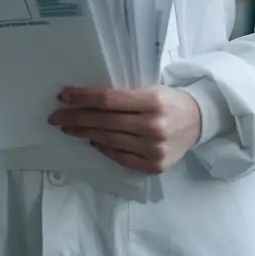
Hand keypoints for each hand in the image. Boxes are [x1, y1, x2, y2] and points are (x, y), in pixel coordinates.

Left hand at [48, 85, 203, 172]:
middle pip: (104, 122)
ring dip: (84, 134)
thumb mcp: (151, 90)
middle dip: (75, 118)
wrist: (199, 120)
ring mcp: (154, 149)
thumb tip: (84, 101)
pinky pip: (119, 157)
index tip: (63, 96)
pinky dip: (103, 148)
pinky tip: (92, 141)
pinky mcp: (154, 166)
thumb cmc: (169, 102)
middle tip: (55, 117)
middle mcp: (153, 126)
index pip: (108, 100)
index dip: (82, 98)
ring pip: (108, 140)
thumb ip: (122, 96)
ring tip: (68, 128)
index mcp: (153, 101)